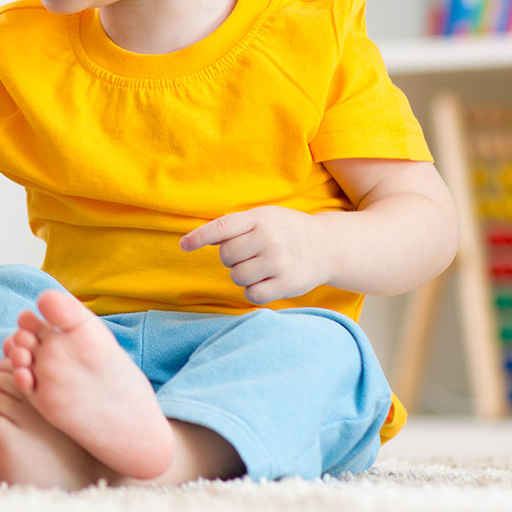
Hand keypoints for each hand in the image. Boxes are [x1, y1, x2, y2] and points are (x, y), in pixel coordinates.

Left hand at [179, 205, 332, 305]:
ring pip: (237, 276)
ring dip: (241, 275)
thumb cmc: (287, 230)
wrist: (327, 246)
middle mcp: (269, 238)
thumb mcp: (264, 217)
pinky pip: (252, 294)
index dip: (199, 237)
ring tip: (259, 267)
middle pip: (226, 256)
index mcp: (260, 218)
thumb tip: (201, 237)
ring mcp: (279, 262)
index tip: (183, 245)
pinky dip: (253, 290)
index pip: (222, 227)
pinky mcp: (287, 284)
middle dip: (231, 258)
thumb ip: (234, 226)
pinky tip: (265, 281)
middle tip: (248, 254)